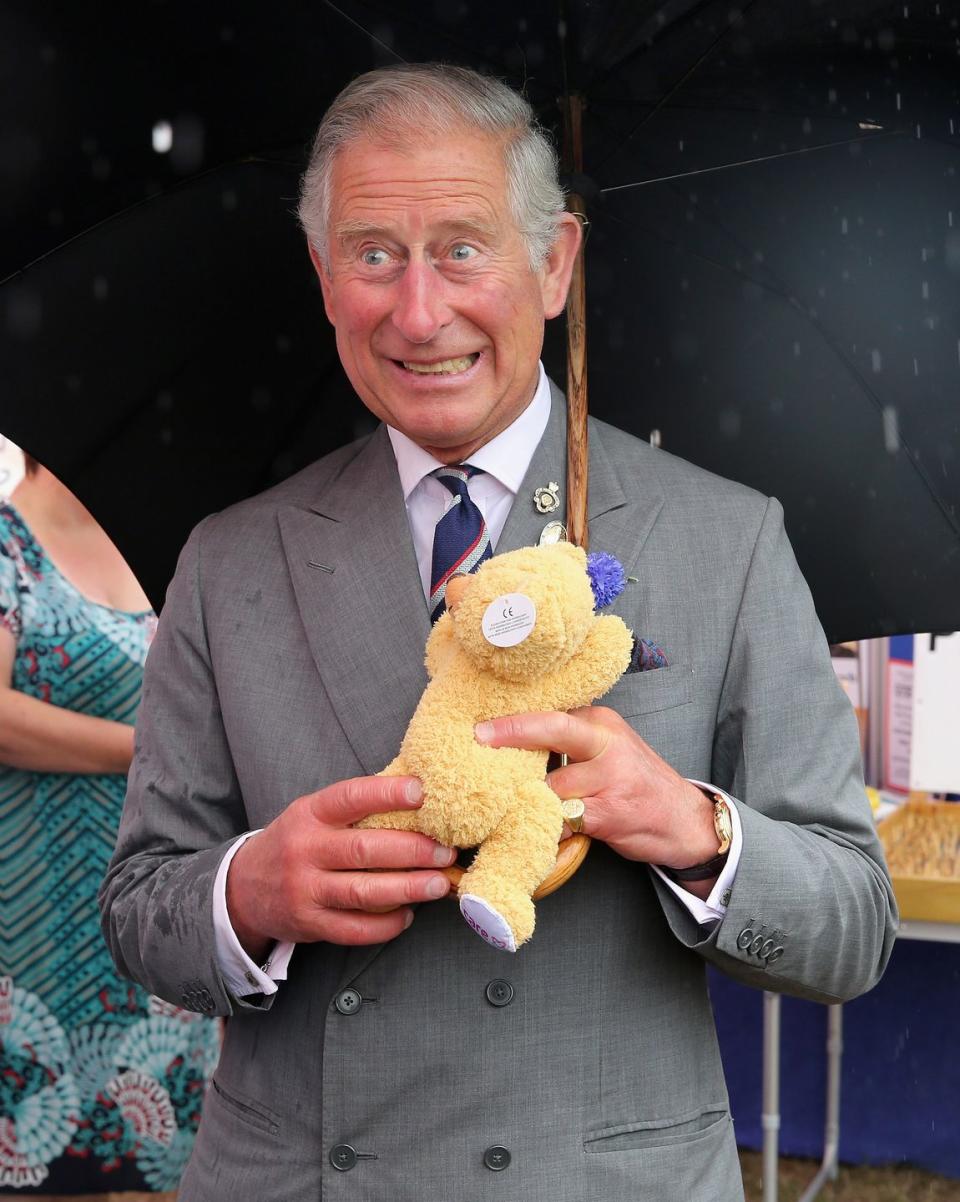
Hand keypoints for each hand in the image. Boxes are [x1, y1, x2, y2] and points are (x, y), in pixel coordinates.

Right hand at [226, 775, 455, 958]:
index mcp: (309, 814)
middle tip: (446, 851)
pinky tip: (408, 914)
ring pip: (363, 892)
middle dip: (412, 850)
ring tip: (439, 884)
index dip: (386, 794)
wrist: (244, 888)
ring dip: (408, 888)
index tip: (421, 792)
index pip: (350, 798)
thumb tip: (417, 799)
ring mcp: (305, 890)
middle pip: (364, 850)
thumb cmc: (296, 843)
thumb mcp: (312, 814)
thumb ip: (353, 809)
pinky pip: (354, 929)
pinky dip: (386, 924)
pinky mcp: (309, 924)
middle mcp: (304, 850)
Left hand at [475, 707, 716, 870]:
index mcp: (603, 722)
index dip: (515, 719)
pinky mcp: (608, 813)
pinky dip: (541, 828)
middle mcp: (608, 743)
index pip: (554, 712)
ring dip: (523, 798)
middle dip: (512, 735)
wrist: (686, 822)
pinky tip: (527, 833)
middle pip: (553, 731)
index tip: (480, 725)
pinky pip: (561, 820)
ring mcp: (611, 778)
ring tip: (500, 806)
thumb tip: (511, 739)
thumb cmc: (637, 783)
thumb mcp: (610, 748)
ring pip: (551, 784)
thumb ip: (572, 741)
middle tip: (478, 740)